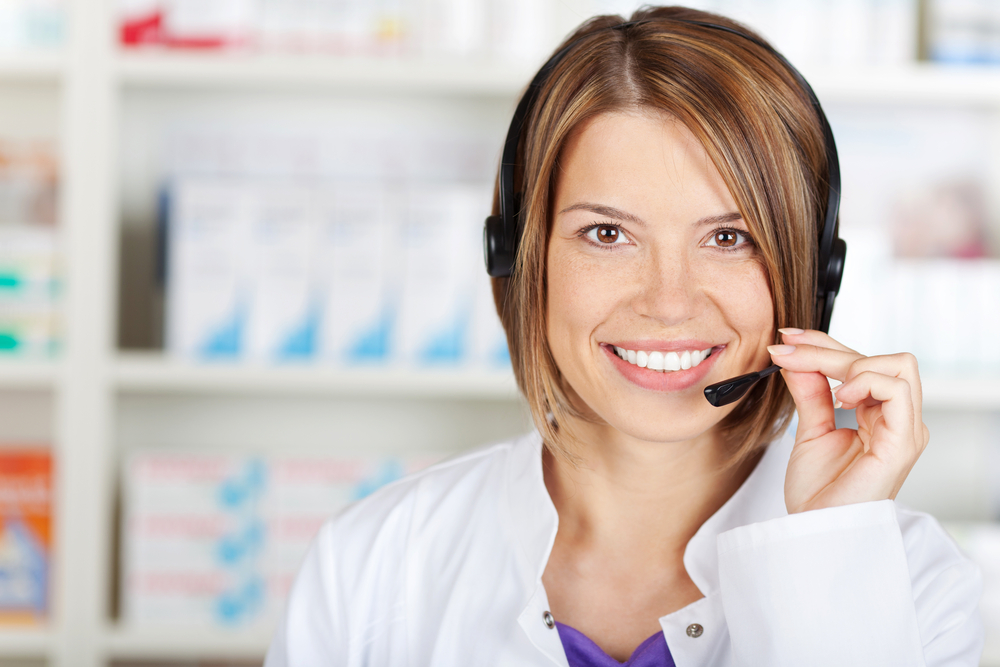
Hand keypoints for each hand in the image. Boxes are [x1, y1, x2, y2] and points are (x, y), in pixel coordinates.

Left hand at [766, 329, 928, 514]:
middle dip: (828, 349)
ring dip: (847, 363)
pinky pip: (897, 390)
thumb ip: (809, 392)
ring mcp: (906, 431)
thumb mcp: (809, 430)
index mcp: (881, 417)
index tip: (787, 340)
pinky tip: (840, 398)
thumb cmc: (818, 493)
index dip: (825, 345)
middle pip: (879, 359)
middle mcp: (900, 421)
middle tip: (787, 352)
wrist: (816, 531)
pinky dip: (866, 382)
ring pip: (896, 366)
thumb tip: (795, 357)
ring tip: (819, 385)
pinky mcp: (903, 443)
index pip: (864, 364)